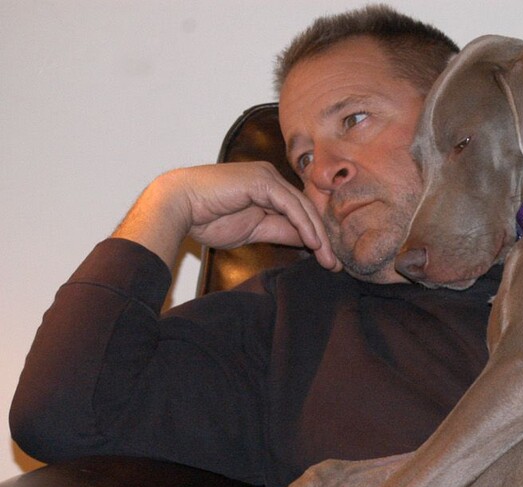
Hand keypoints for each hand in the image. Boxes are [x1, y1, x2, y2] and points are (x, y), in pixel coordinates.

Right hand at [114, 162, 338, 269]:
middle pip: (306, 210)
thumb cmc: (207, 218)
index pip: (301, 214)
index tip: (328, 262)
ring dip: (318, 235)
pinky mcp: (262, 180)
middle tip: (335, 264)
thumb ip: (281, 231)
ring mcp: (267, 177)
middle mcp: (271, 179)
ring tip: (328, 259)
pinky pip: (290, 205)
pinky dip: (304, 224)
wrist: (178, 207)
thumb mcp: (254, 231)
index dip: (317, 237)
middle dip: (323, 239)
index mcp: (269, 190)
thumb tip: (309, 241)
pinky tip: (313, 243)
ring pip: (303, 207)